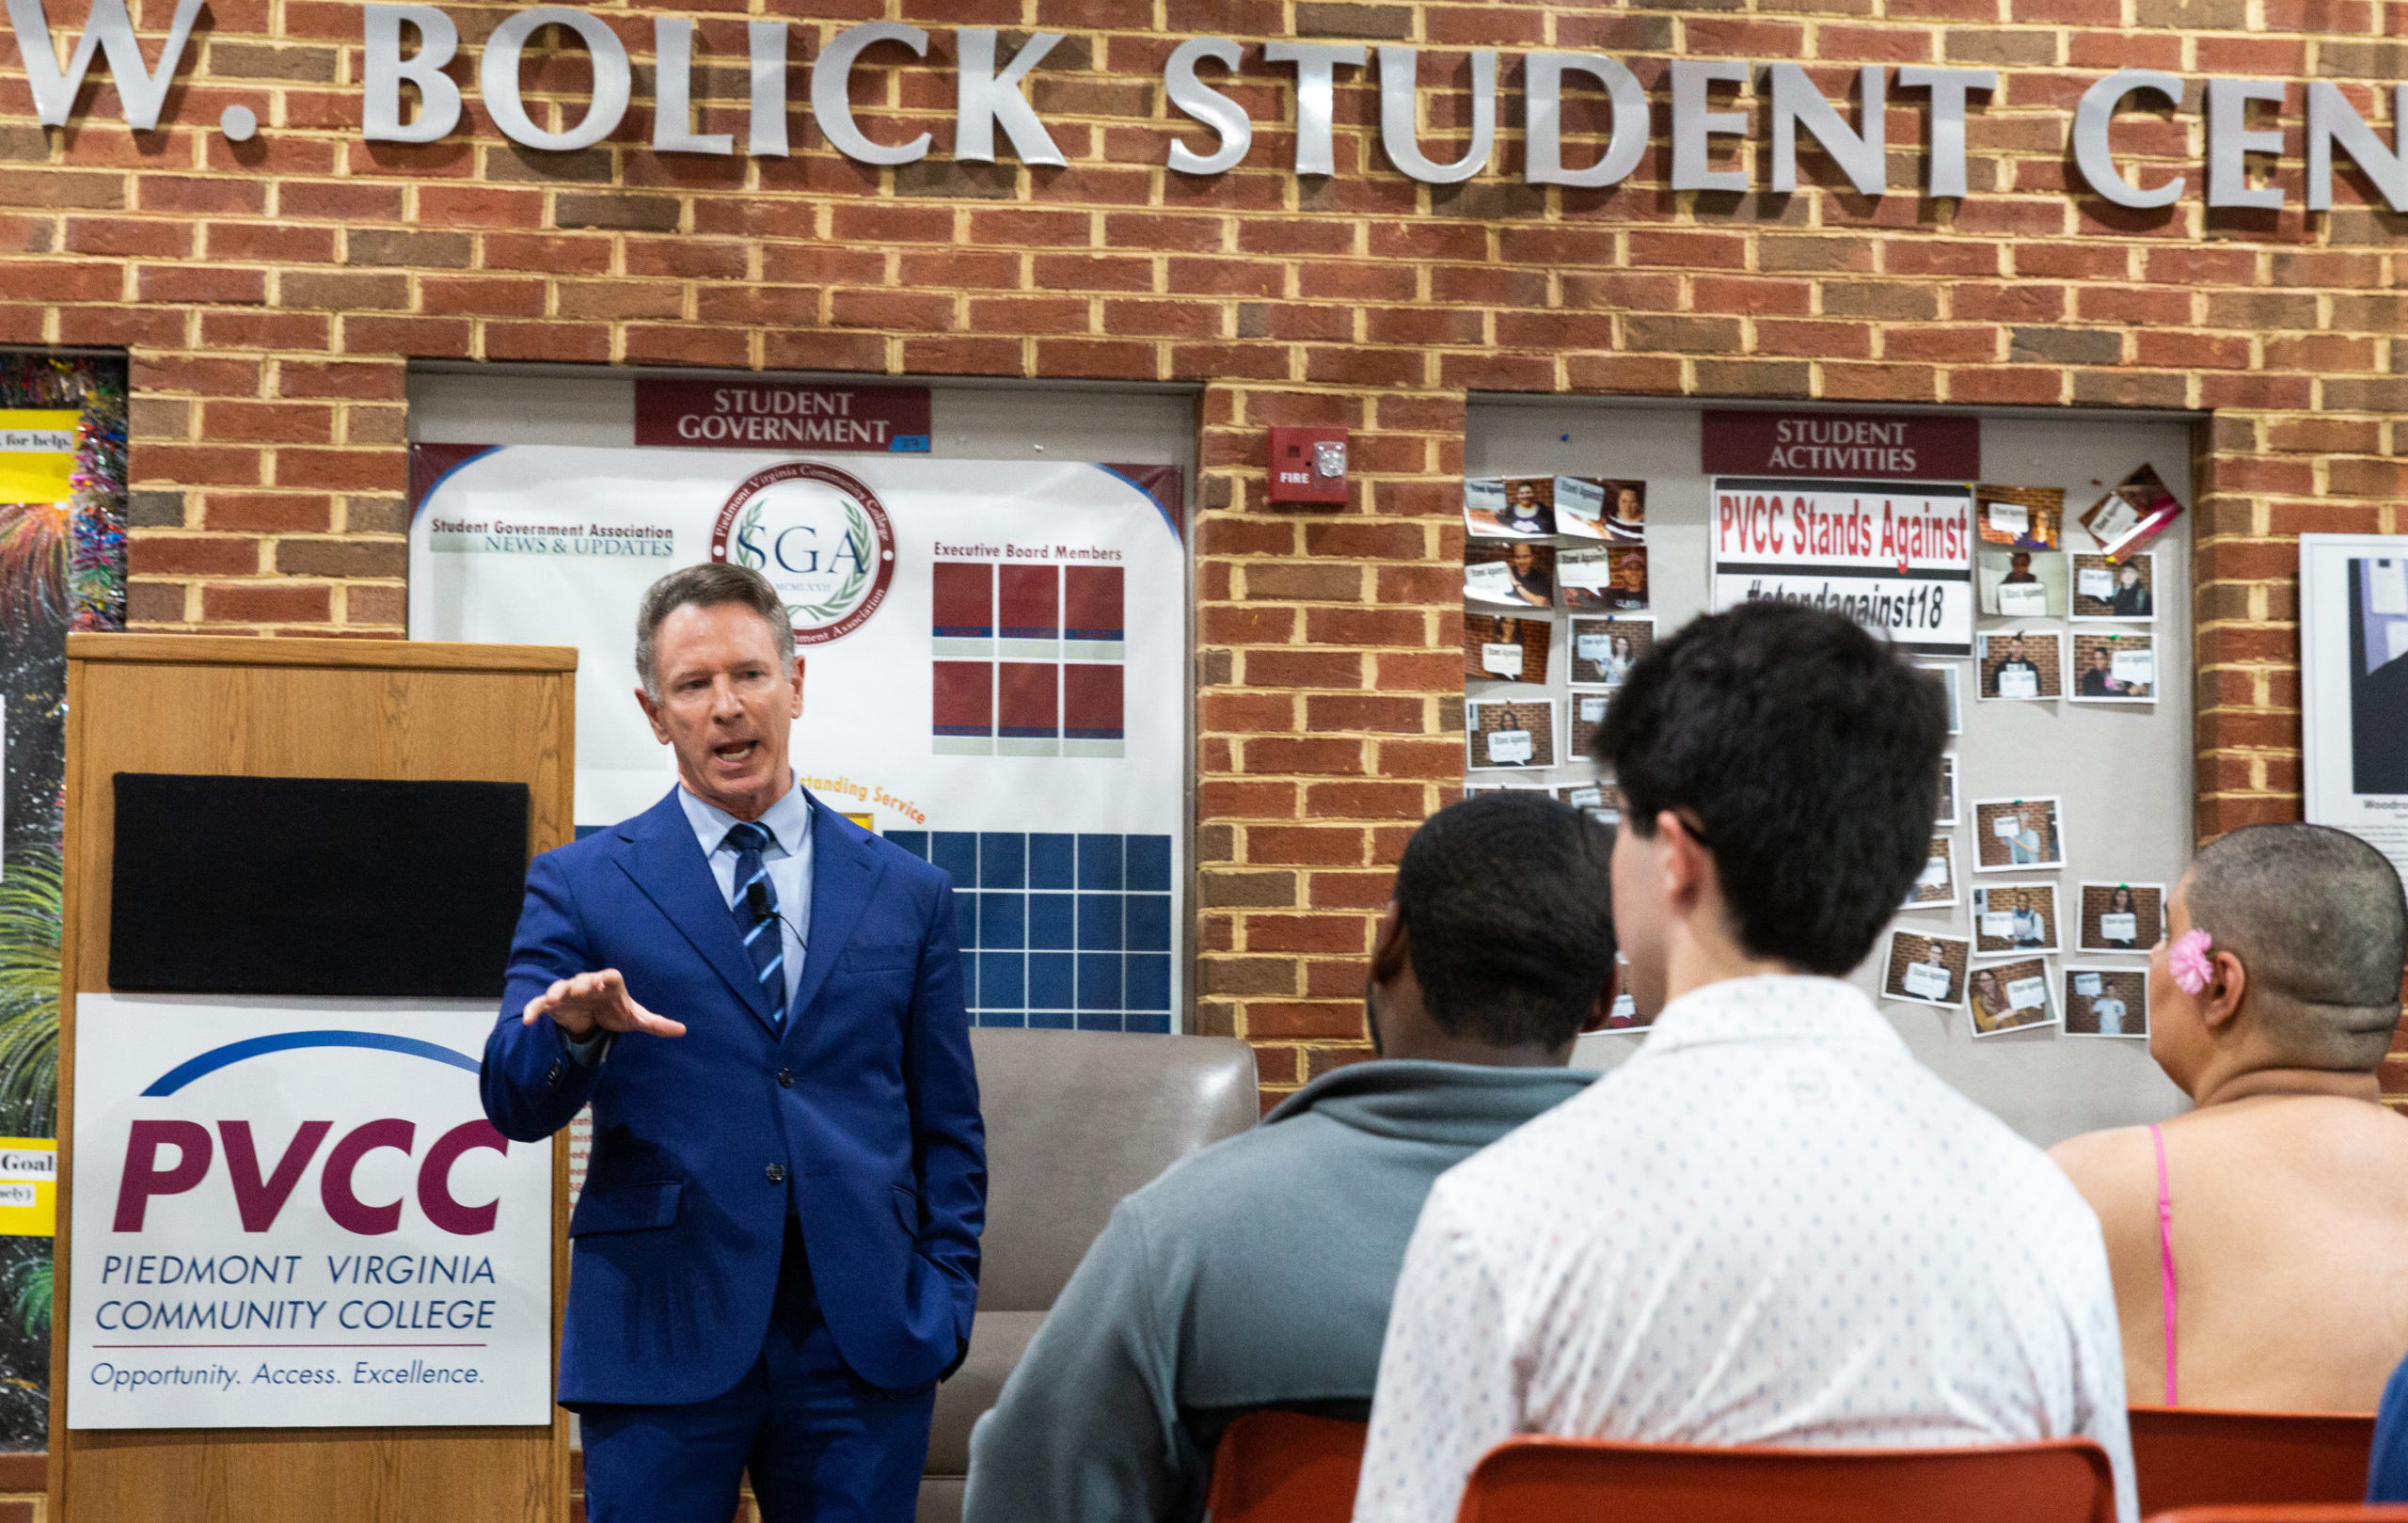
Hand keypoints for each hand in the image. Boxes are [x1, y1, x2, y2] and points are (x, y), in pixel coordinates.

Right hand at [521, 970, 687, 1039]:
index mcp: (610, 985)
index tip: (606, 982)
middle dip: (582, 983)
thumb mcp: (636, 1018)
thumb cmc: (616, 1011)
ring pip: (561, 988)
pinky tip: (527, 1019)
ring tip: (554, 999)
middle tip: (580, 988)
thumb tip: (682, 1030)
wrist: (594, 1015)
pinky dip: (533, 1009)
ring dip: (557, 992)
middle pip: (584, 980)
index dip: (608, 979)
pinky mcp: (553, 1005)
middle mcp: (587, 984)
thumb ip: (656, 1024)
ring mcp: (569, 993)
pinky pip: (541, 1004)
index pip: (611, 978)